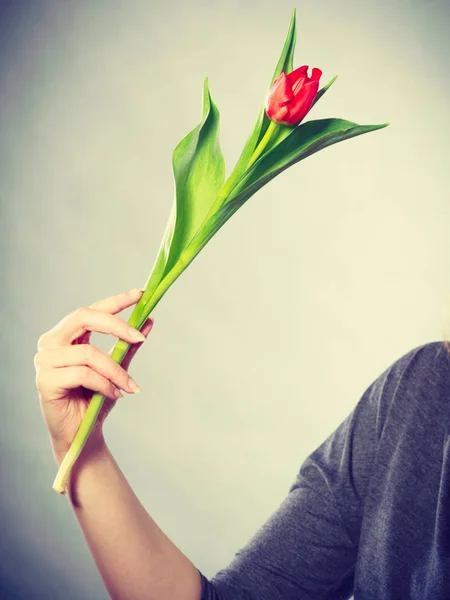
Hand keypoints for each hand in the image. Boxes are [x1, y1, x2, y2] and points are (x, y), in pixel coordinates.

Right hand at [34, 288, 153, 461]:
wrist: (82, 434)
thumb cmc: (95, 399)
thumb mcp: (116, 368)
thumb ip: (128, 345)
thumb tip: (149, 320)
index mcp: (66, 336)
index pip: (91, 310)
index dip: (115, 301)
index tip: (140, 294)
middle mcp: (51, 343)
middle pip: (83, 317)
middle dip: (116, 325)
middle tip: (140, 338)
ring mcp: (45, 361)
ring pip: (89, 353)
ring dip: (116, 371)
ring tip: (130, 387)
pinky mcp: (45, 381)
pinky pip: (83, 374)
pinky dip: (105, 384)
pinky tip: (114, 395)